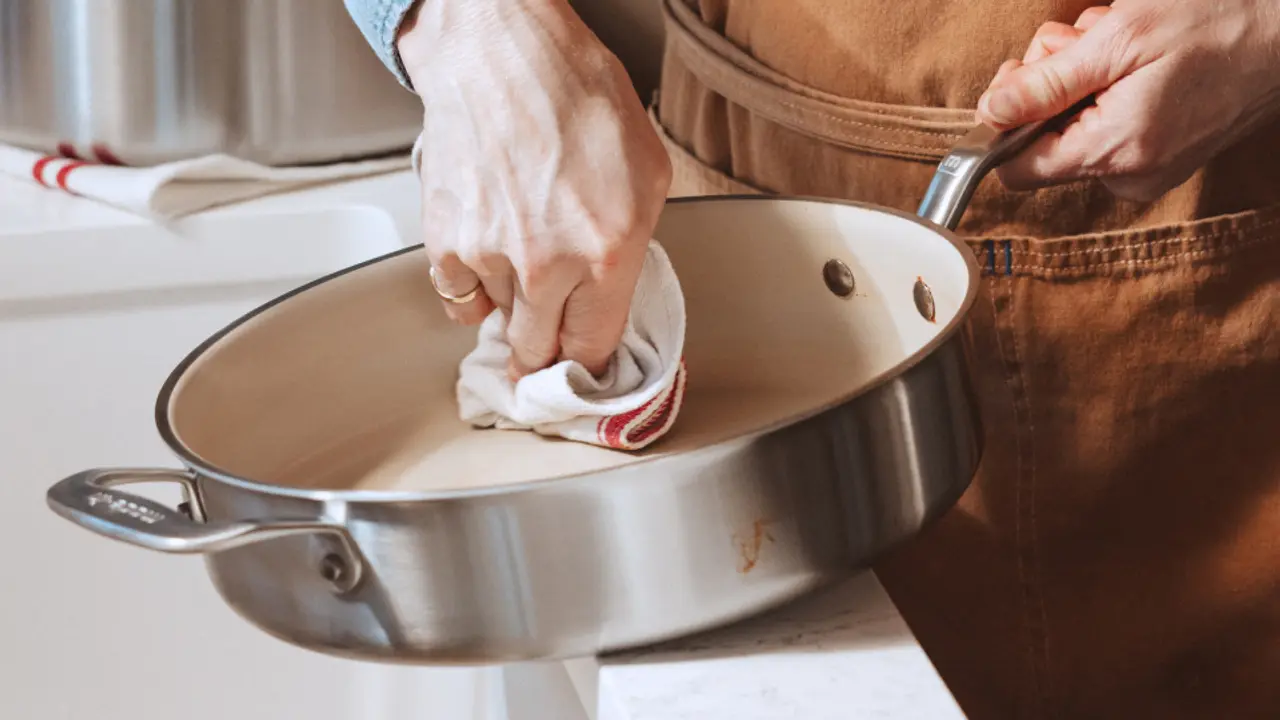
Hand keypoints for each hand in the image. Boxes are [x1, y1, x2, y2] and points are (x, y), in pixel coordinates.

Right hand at [396, 0, 671, 377]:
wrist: (503, 55)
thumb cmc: (577, 98)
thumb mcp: (648, 176)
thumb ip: (635, 247)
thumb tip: (615, 295)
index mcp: (608, 254)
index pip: (593, 349)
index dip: (588, 368)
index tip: (584, 377)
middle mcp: (546, 266)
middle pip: (541, 352)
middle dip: (548, 356)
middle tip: (549, 353)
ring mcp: (491, 258)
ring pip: (502, 322)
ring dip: (515, 309)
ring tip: (526, 267)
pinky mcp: (445, 243)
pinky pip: (459, 300)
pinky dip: (474, 293)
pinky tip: (491, 267)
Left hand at [976, 1, 1279, 200]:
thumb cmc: (1218, 21)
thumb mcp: (1119, 39)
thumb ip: (1047, 83)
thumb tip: (989, 112)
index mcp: (1115, 151)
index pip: (1016, 170)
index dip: (1004, 122)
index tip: (1022, 78)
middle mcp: (1129, 176)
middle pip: (1042, 144)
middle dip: (1049, 86)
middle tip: (1082, 41)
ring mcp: (1148, 171)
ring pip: (1072, 130)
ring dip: (1079, 79)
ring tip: (1118, 44)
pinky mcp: (1162, 158)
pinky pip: (1106, 128)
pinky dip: (1107, 90)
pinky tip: (1138, 62)